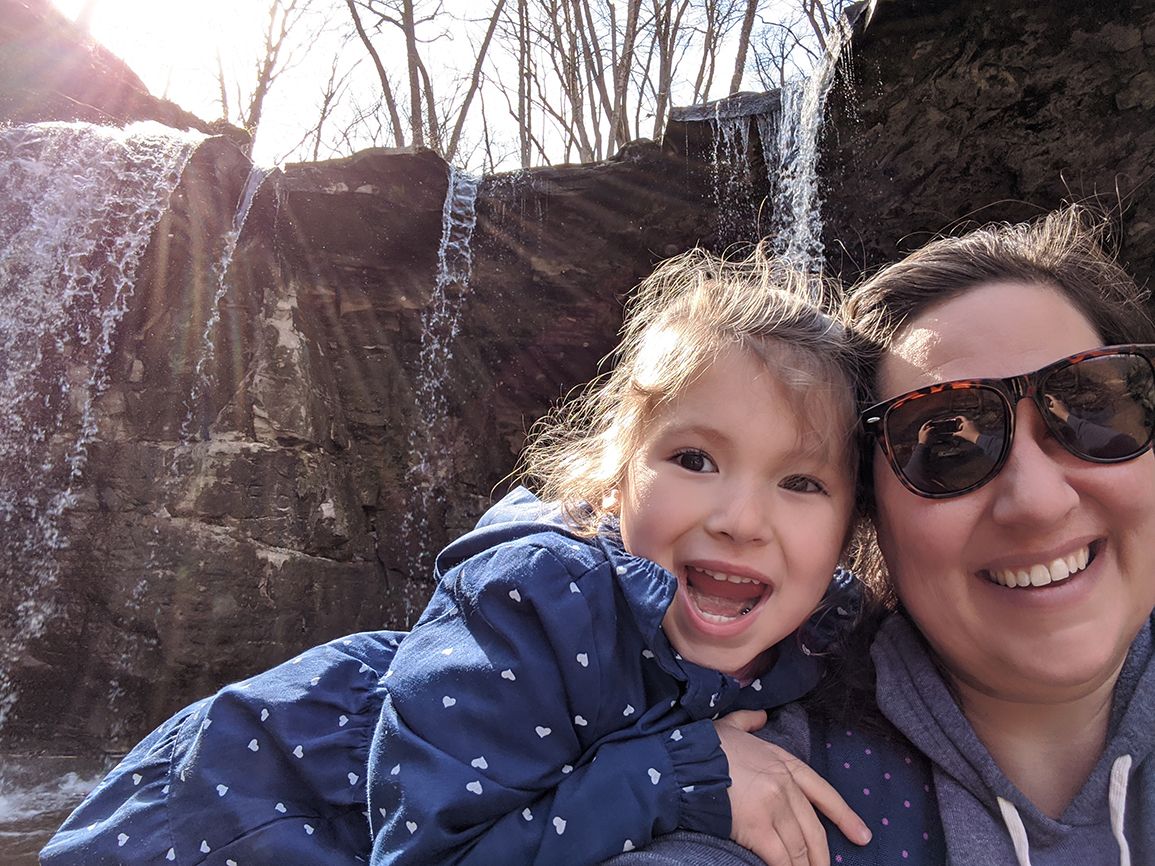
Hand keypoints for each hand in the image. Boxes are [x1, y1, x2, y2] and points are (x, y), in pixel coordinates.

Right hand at [715, 710, 870, 865]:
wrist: (686, 761)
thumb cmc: (706, 746)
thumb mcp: (732, 726)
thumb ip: (750, 722)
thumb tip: (760, 718)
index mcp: (783, 762)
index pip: (823, 793)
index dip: (844, 816)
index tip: (862, 835)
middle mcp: (785, 786)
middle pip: (814, 829)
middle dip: (823, 855)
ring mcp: (774, 807)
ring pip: (800, 847)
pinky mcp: (758, 828)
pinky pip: (781, 858)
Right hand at [1045, 393, 1069, 421]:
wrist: (1066, 415)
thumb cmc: (1059, 412)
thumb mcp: (1053, 410)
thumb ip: (1050, 408)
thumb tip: (1050, 407)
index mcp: (1056, 401)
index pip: (1051, 397)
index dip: (1048, 395)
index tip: (1046, 395)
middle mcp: (1059, 401)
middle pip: (1054, 401)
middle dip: (1052, 403)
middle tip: (1051, 407)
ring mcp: (1062, 403)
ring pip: (1057, 403)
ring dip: (1055, 405)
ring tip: (1056, 410)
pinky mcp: (1064, 404)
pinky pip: (1060, 404)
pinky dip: (1058, 406)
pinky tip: (1059, 410)